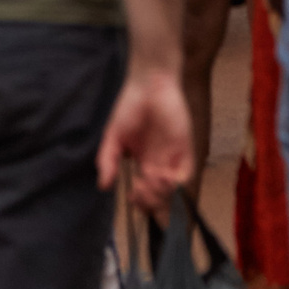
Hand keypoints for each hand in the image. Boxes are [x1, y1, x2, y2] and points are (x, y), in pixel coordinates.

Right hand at [96, 68, 193, 209]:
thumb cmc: (129, 107)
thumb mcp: (112, 137)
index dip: (142, 203)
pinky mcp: (184, 147)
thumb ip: (108, 161)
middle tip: (138, 192)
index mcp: (144, 163)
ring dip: (161, 195)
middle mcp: (160, 164)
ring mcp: (173, 156)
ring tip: (146, 183)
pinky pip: (186, 173)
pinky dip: (175, 183)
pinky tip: (161, 176)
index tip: (131, 196)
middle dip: (151, 204)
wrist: (148, 84)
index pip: (146, 194)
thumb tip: (103, 186)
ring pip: (173, 190)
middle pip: (161, 198)